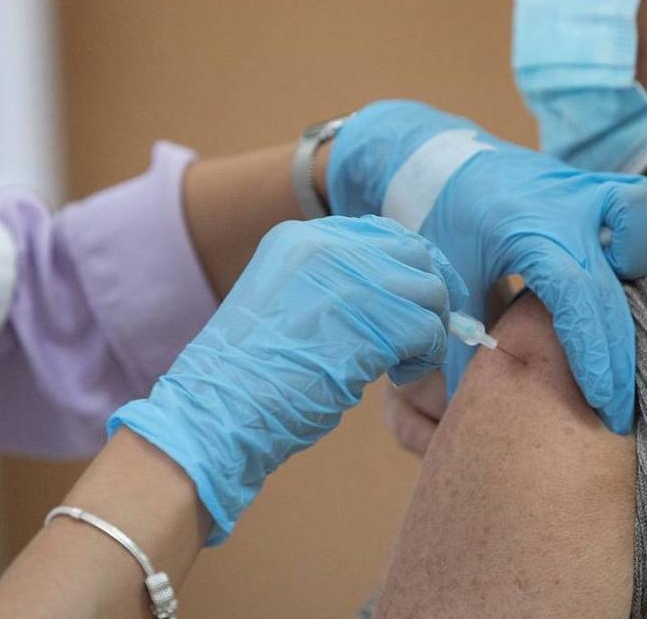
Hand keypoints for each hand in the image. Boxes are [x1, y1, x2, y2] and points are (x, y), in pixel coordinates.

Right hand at [109, 215, 466, 543]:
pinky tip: (401, 378)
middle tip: (427, 334)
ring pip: (428, 290)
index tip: (417, 302)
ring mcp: (349, 280)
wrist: (215, 413)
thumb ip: (330, 286)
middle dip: (430, 293)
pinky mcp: (370, 320)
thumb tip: (396, 293)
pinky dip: (427, 358)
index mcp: (298, 237)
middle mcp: (324, 245)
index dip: (408, 268)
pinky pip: (428, 330)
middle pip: (413, 252)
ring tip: (408, 363)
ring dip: (430, 330)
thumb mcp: (282, 306)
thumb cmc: (245, 379)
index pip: (381, 233)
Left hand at [327, 100, 646, 433]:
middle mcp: (565, 204)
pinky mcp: (591, 183)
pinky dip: (638, 237)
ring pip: (642, 215)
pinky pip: (637, 203)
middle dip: (621, 353)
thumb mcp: (447, 284)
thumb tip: (469, 414)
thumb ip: (465, 345)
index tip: (605, 405)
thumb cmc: (437, 223)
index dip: (596, 355)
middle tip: (619, 410)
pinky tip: (615, 277)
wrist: (430, 161)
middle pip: (615, 283)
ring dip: (640, 268)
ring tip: (617, 321)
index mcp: (527, 230)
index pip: (578, 298)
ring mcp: (582, 186)